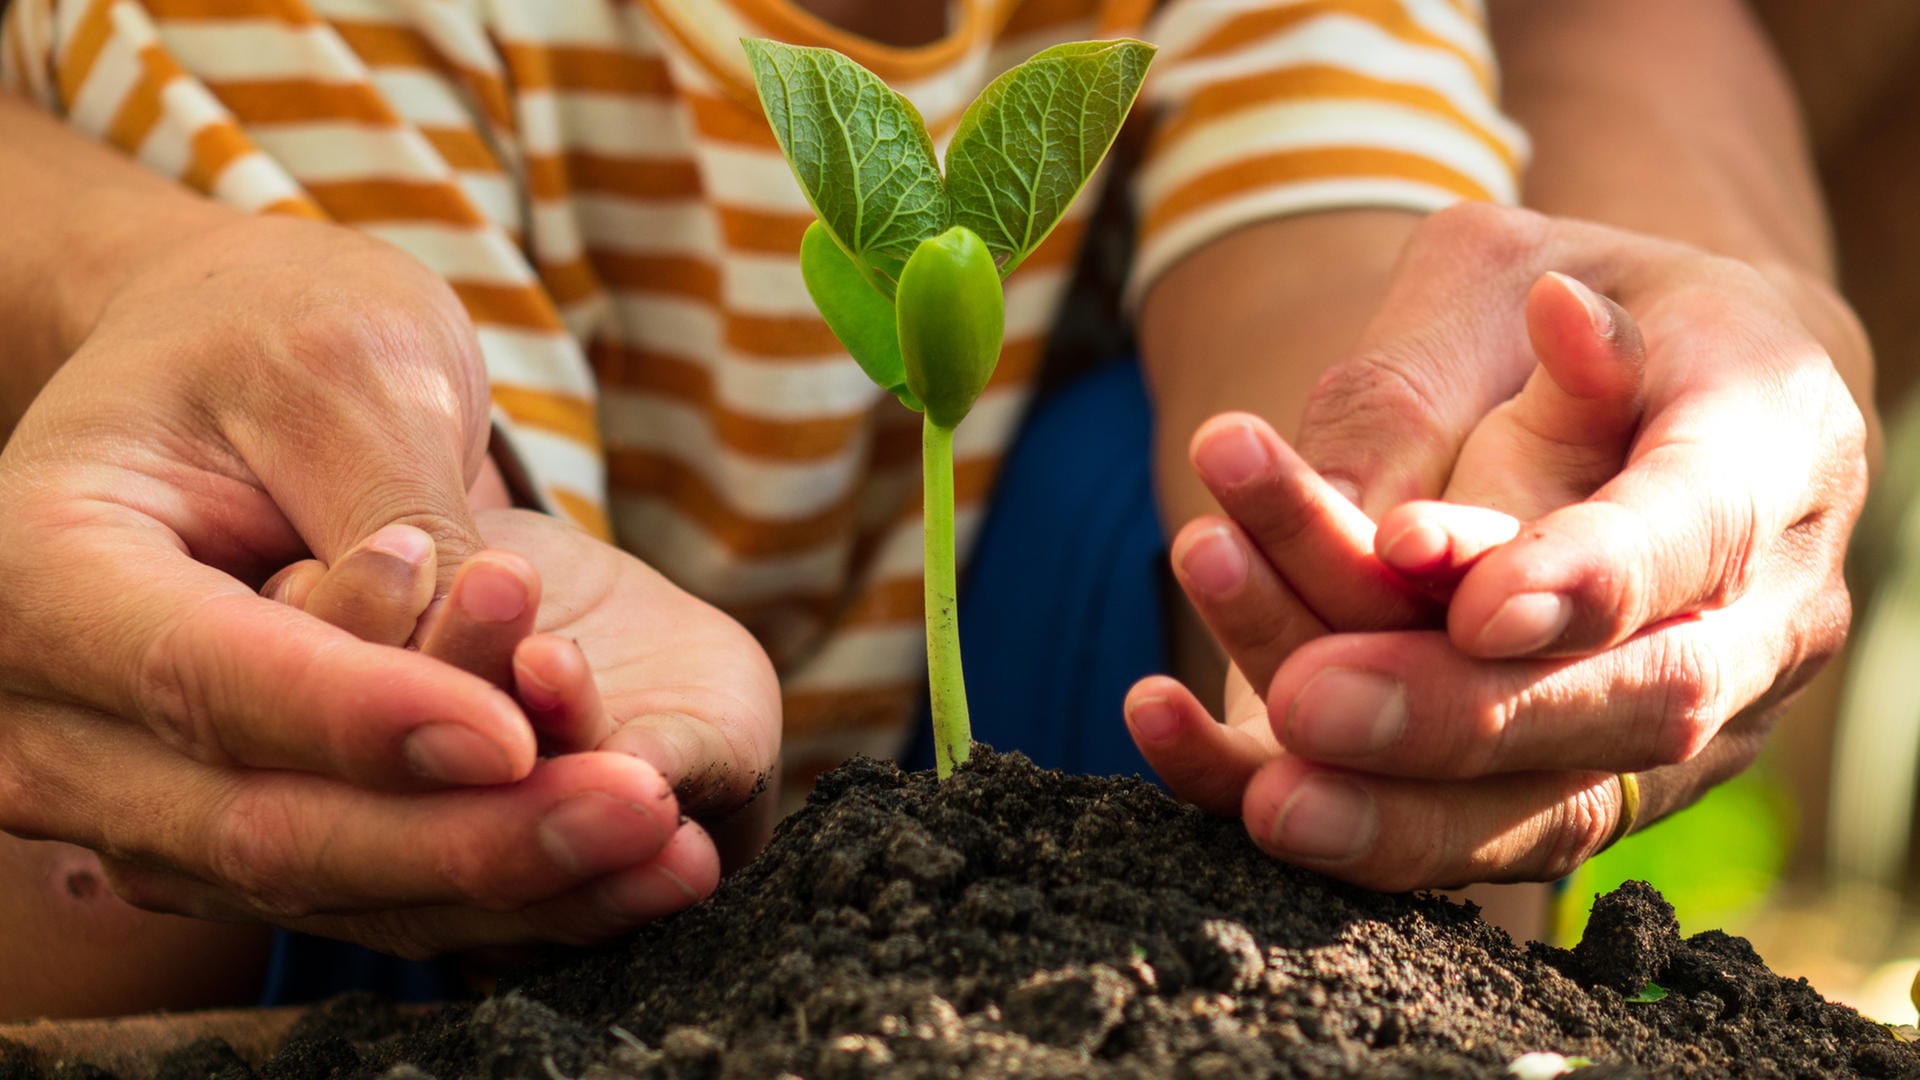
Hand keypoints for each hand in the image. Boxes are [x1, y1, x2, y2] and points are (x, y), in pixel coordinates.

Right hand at [0, 216, 691, 954]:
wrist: (222, 360)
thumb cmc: (274, 333)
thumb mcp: (348, 370)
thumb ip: (401, 520)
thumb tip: (480, 680)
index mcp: (39, 572)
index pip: (208, 682)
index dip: (366, 722)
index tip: (514, 739)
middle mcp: (45, 720)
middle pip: (260, 826)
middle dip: (465, 838)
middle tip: (638, 816)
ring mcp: (119, 799)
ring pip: (316, 886)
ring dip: (500, 883)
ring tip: (664, 857)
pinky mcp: (209, 836)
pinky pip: (350, 891)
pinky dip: (488, 886)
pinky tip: (623, 870)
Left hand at [1127, 204, 1868, 890]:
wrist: (1653, 391)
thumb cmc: (1565, 301)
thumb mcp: (1506, 270)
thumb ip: (1455, 366)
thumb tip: (1447, 451)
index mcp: (1767, 450)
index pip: (1694, 532)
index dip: (1588, 576)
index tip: (1473, 602)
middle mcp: (1755, 616)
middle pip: (1634, 703)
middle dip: (1463, 715)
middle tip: (1309, 701)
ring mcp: (1681, 723)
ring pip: (1553, 806)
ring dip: (1393, 805)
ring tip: (1257, 783)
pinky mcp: (1578, 783)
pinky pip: (1469, 834)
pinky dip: (1337, 821)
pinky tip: (1195, 756)